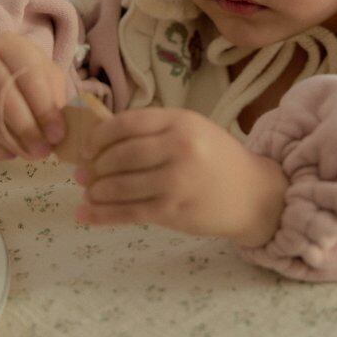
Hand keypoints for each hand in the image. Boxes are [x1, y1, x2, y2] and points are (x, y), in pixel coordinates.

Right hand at [0, 32, 67, 160]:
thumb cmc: (19, 73)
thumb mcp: (42, 74)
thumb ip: (53, 96)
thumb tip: (58, 130)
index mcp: (10, 45)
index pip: (29, 77)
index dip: (45, 109)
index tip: (57, 136)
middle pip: (3, 96)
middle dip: (27, 129)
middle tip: (43, 152)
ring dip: (10, 142)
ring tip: (29, 155)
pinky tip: (8, 154)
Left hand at [73, 106, 283, 242]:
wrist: (254, 195)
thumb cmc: (218, 159)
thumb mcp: (192, 131)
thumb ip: (154, 130)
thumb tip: (100, 137)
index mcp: (180, 122)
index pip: (126, 123)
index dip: (99, 136)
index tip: (87, 147)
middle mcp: (178, 148)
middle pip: (119, 155)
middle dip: (94, 165)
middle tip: (81, 173)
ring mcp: (176, 181)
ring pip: (120, 185)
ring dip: (95, 190)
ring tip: (88, 192)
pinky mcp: (173, 210)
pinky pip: (129, 212)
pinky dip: (102, 215)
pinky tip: (85, 215)